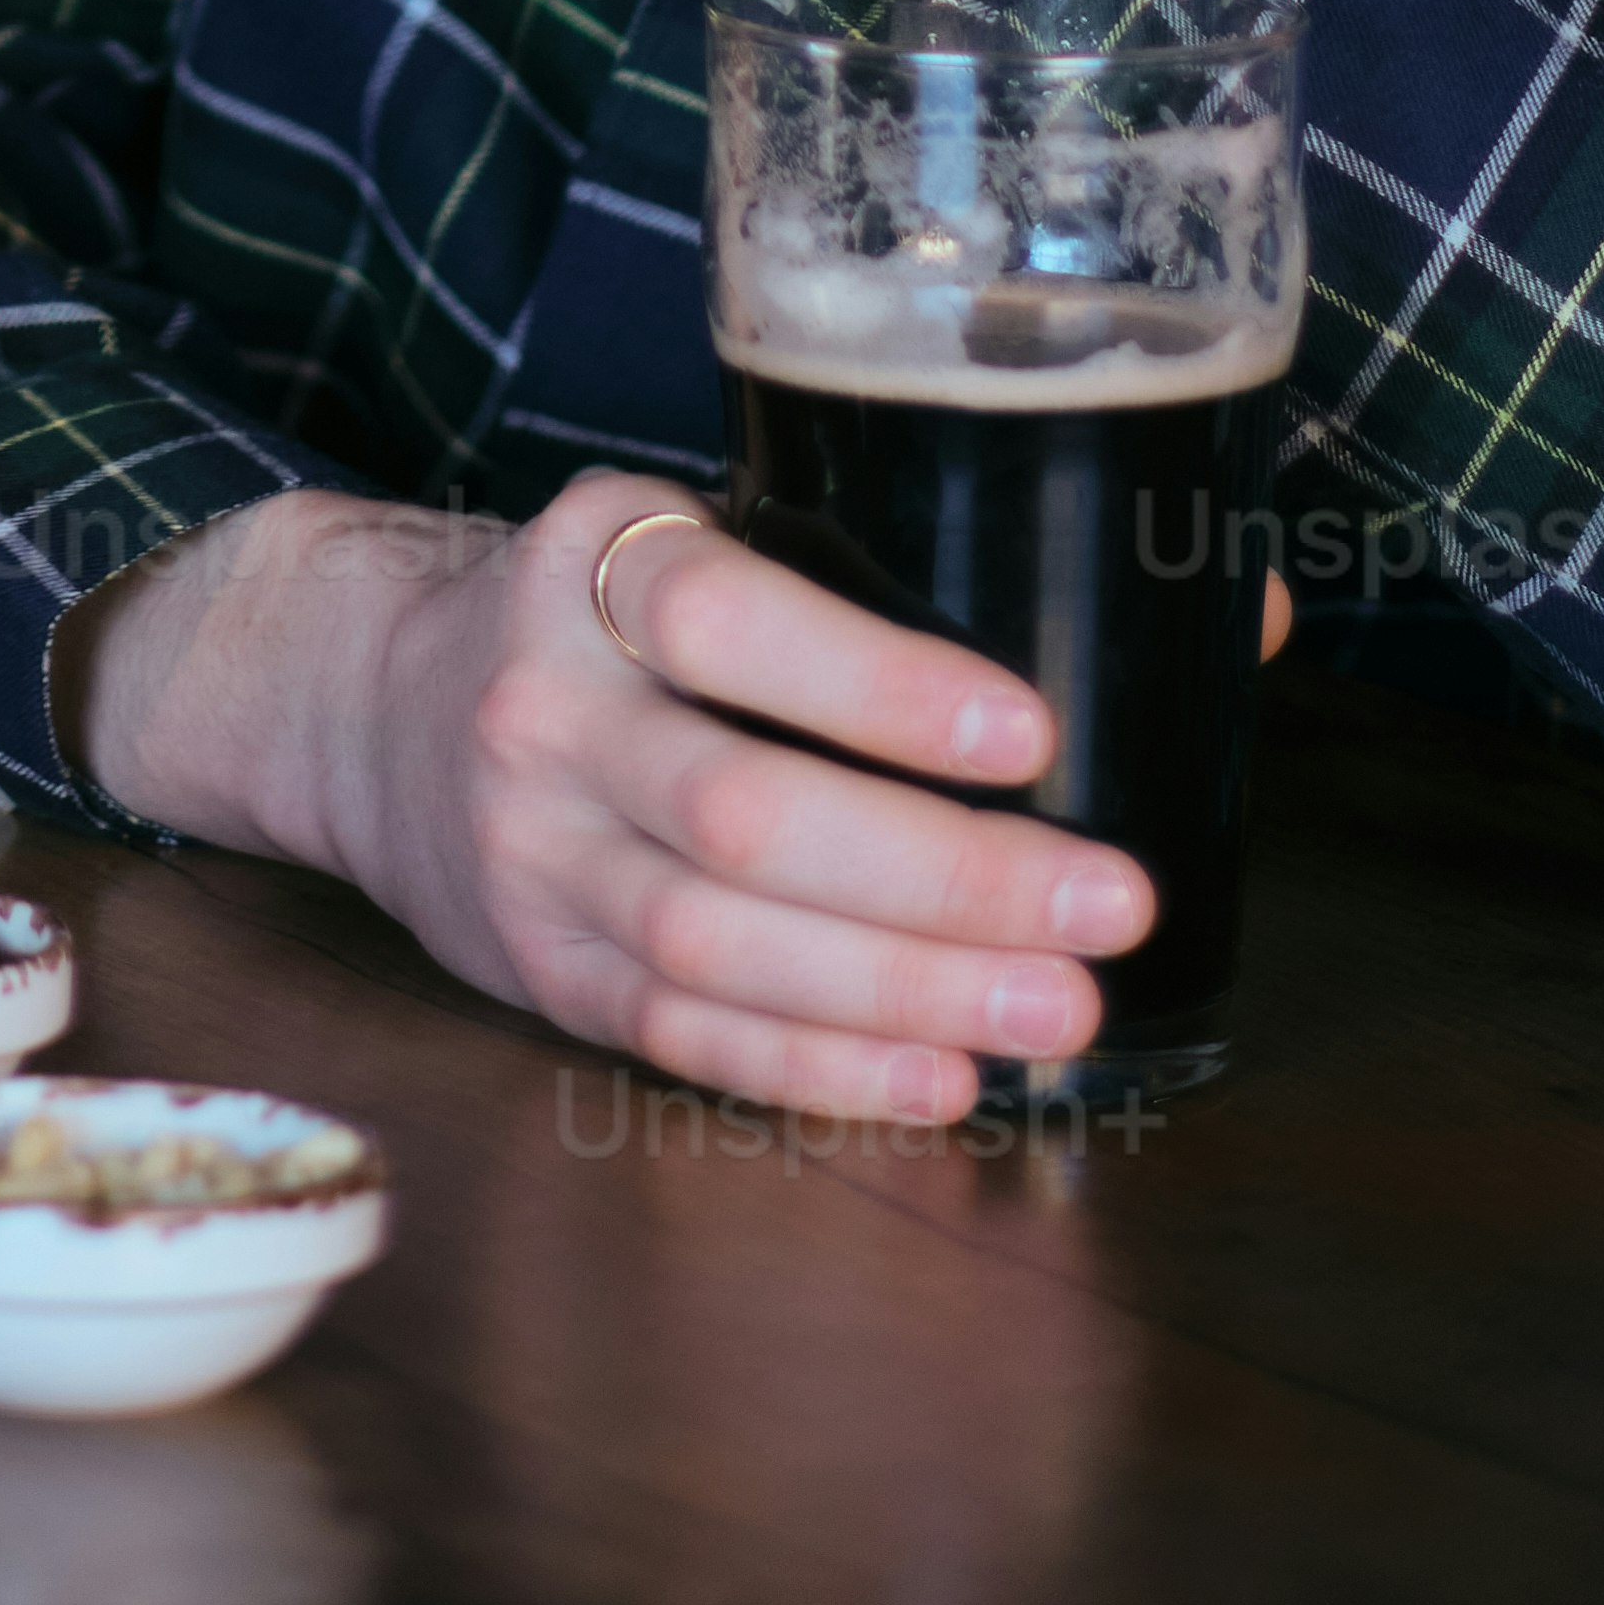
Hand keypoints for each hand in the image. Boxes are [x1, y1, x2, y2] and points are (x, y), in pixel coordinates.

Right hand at [84, 475, 1155, 1121]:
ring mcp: (526, 850)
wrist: (366, 699)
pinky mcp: (533, 966)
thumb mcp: (700, 530)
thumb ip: (905, 568)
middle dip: (942, 872)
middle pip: (743, 812)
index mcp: (589, 559)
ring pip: (720, 942)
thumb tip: (1237, 605)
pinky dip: (817, 1064)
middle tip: (1106, 902)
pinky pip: (681, 1034)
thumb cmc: (602, 610)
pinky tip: (939, 1074)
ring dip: (904, 989)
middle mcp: (541, 704)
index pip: (728, 617)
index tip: (1033, 728)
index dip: (881, 684)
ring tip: (1058, 1010)